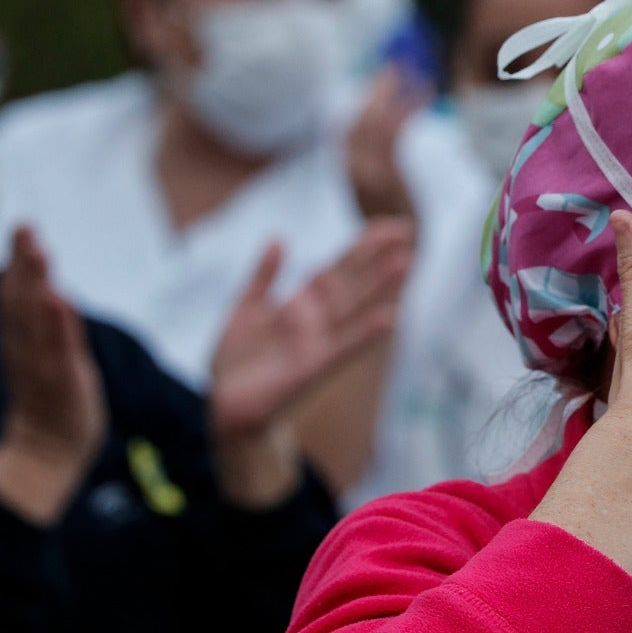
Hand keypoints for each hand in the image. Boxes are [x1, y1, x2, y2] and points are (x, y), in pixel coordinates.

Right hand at [0, 227, 106, 525]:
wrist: (46, 454)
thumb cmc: (51, 404)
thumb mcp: (48, 359)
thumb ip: (47, 328)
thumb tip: (51, 292)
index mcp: (22, 342)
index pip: (17, 296)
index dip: (18, 263)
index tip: (21, 229)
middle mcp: (26, 349)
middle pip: (21, 300)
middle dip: (23, 262)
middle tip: (24, 226)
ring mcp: (43, 364)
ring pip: (35, 319)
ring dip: (37, 283)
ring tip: (39, 251)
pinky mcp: (62, 380)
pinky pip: (58, 347)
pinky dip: (56, 323)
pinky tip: (58, 298)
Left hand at [210, 219, 412, 439]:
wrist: (225, 406)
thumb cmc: (237, 362)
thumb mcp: (246, 310)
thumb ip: (263, 276)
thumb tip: (280, 238)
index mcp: (301, 304)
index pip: (337, 268)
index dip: (361, 246)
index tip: (389, 226)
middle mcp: (315, 320)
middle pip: (350, 281)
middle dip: (376, 256)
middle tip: (406, 230)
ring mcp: (317, 342)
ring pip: (351, 306)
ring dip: (379, 285)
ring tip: (406, 262)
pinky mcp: (312, 367)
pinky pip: (343, 346)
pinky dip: (366, 333)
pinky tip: (391, 318)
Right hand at [346, 67, 420, 218]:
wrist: (401, 262)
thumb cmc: (399, 233)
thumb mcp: (385, 197)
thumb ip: (381, 169)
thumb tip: (387, 142)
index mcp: (351, 171)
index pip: (350, 128)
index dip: (366, 102)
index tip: (383, 81)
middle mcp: (354, 170)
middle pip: (361, 118)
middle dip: (378, 90)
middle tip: (397, 64)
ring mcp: (369, 173)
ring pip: (376, 121)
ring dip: (395, 93)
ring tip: (414, 71)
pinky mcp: (388, 176)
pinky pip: (395, 131)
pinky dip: (408, 106)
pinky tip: (426, 90)